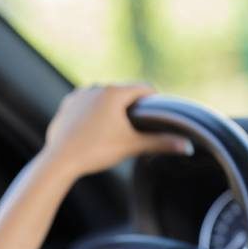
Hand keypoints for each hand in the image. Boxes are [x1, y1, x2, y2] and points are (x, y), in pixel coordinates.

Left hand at [42, 84, 192, 177]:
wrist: (60, 160)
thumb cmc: (96, 151)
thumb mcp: (131, 146)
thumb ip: (160, 143)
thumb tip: (187, 146)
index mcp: (115, 92)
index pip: (144, 89)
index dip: (155, 101)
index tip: (160, 113)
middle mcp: (96, 87)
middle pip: (123, 93)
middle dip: (132, 106)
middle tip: (140, 124)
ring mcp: (79, 95)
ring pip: (103, 98)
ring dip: (112, 108)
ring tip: (118, 127)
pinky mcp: (67, 106)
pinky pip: (87, 106)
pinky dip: (94, 114)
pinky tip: (96, 129)